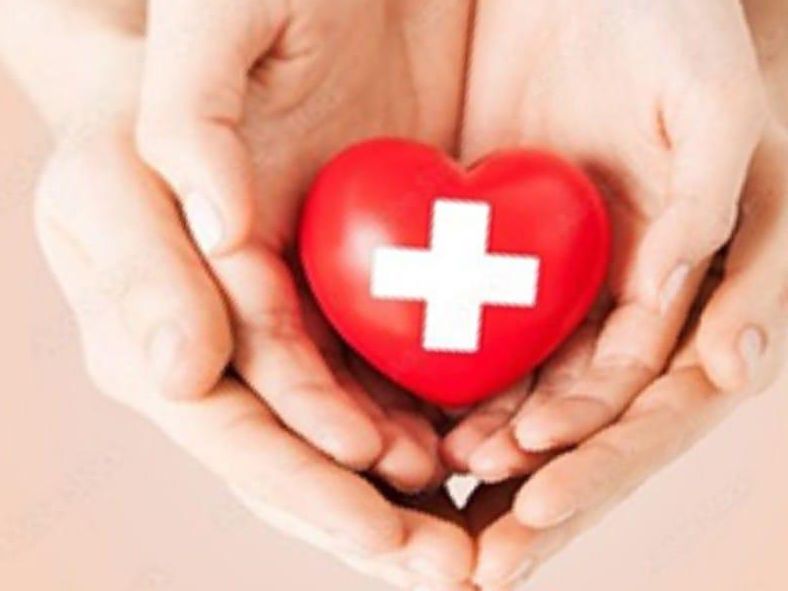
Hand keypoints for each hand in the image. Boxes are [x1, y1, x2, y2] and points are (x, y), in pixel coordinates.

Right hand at [2, 4, 475, 587]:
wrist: (231, 33)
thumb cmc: (145, 93)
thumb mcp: (117, 160)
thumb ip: (142, 259)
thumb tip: (182, 372)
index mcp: (157, 334)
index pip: (231, 428)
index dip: (303, 474)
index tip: (381, 511)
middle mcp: (225, 350)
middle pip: (297, 456)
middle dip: (369, 519)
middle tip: (452, 572)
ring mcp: (291, 329)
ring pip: (352, 432)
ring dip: (414, 492)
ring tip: (481, 542)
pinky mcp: (345, 298)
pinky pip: (390, 374)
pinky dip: (437, 419)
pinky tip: (487, 451)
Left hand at [465, 64, 787, 584]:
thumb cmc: (674, 29)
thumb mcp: (715, 113)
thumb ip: (720, 223)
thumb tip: (719, 354)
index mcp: (694, 287)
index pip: (653, 404)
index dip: (603, 457)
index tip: (539, 495)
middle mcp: (628, 303)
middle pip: (588, 424)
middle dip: (543, 492)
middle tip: (482, 563)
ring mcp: (566, 286)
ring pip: (529, 392)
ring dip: (489, 455)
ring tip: (439, 505)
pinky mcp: (504, 254)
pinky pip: (476, 333)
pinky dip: (448, 387)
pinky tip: (411, 428)